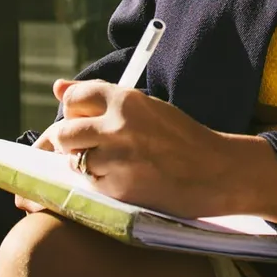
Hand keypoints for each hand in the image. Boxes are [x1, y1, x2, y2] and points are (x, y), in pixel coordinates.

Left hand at [17, 80, 276, 223]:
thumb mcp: (148, 108)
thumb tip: (57, 88)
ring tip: (113, 164)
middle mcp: (116, 126)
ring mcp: (116, 159)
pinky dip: (101, 183)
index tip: (76, 119)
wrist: (219, 173)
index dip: (71, 110)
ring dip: (84, 164)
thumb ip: (103, 101)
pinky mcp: (118, 188)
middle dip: (63, 143)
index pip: (74, 98)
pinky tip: (126, 179)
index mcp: (125, 100)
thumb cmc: (185, 139)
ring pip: (74, 161)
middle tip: (78, 148)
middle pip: (63, 133)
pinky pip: (92, 184)